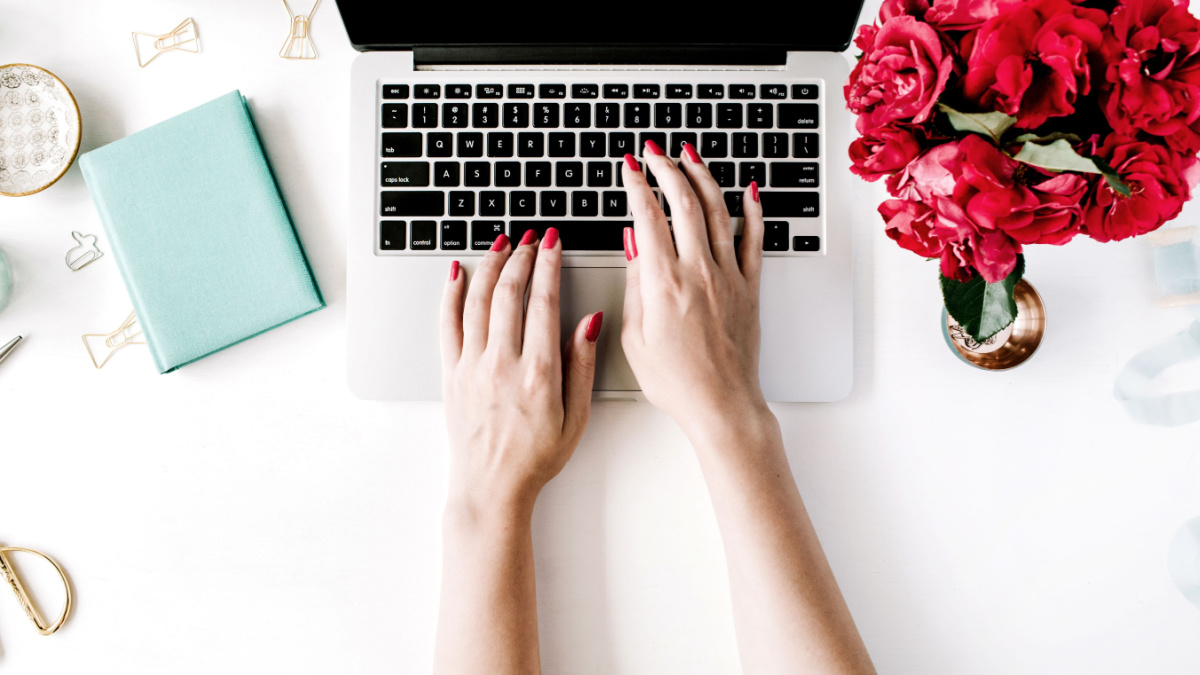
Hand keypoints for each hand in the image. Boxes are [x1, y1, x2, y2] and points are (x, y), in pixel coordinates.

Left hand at [440, 228, 602, 513]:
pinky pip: (447, 323)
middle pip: (508, 293)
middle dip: (521, 256)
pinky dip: (451, 293)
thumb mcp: (576, 417)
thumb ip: (582, 365)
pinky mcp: (451, 374)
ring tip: (502, 243)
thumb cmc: (535, 458)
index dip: (548, 265)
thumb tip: (588, 322)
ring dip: (490, 265)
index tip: (553, 243)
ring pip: (477, 300)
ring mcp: (471, 366)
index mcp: (538, 372)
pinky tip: (458, 272)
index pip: (543, 302)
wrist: (491, 487)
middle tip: (531, 237)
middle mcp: (501, 363)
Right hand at [620, 142, 767, 436]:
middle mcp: (699, 272)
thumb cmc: (676, 381)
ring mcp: (728, 277)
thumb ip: (633, 284)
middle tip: (654, 152)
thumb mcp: (634, 336)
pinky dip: (752, 210)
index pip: (647, 216)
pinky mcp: (749, 287)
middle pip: (683, 202)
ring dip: (702, 176)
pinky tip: (747, 191)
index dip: (636, 184)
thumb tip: (632, 243)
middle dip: (666, 168)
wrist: (721, 404)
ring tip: (689, 156)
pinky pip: (754, 239)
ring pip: (718, 210)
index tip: (629, 167)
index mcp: (664, 283)